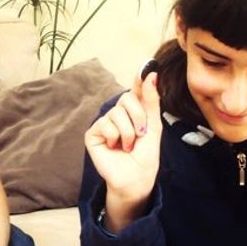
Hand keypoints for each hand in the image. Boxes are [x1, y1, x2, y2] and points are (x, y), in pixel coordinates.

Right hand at [84, 71, 161, 205]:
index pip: (136, 90)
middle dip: (139, 117)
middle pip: (127, 98)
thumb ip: (150, 101)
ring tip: (127, 146)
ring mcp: (104, 123)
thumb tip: (150, 75)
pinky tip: (114, 147)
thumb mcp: (154, 126)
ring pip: (117, 113)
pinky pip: (104, 124)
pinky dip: (114, 137)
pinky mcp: (93, 133)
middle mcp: (118, 114)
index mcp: (134, 112)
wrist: (135, 179)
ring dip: (127, 133)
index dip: (139, 79)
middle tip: (140, 134)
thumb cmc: (145, 156)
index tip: (147, 66)